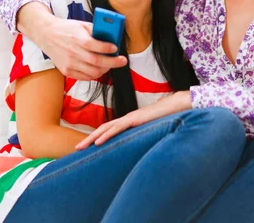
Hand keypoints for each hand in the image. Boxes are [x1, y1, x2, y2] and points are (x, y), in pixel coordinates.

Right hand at [17, 2, 126, 78]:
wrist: (46, 35)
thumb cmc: (66, 28)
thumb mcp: (81, 24)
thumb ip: (96, 30)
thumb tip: (111, 36)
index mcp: (78, 38)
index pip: (96, 46)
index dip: (108, 49)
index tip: (116, 48)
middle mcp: (73, 52)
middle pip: (97, 62)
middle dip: (113, 62)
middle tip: (122, 61)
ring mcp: (69, 63)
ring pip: (92, 72)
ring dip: (105, 69)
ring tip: (110, 65)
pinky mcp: (66, 70)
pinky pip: (84, 77)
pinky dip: (94, 74)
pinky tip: (99, 69)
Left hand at [75, 91, 191, 149]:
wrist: (176, 104)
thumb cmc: (167, 114)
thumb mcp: (155, 126)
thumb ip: (149, 129)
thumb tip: (149, 132)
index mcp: (130, 121)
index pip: (110, 129)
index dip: (98, 136)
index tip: (88, 146)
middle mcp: (127, 119)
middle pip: (103, 129)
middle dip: (89, 139)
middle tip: (77, 149)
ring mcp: (130, 118)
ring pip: (107, 128)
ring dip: (92, 138)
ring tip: (81, 146)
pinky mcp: (134, 120)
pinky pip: (117, 128)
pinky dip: (106, 135)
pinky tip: (97, 142)